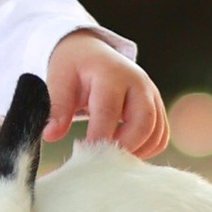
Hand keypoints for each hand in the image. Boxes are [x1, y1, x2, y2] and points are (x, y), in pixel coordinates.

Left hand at [45, 35, 167, 156]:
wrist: (91, 53)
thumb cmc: (74, 68)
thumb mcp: (59, 80)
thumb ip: (57, 107)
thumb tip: (50, 135)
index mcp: (111, 74)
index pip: (109, 110)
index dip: (99, 136)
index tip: (86, 153)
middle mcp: (138, 83)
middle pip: (143, 122)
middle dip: (123, 146)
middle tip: (101, 158)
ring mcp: (151, 94)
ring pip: (156, 132)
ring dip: (136, 151)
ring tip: (110, 155)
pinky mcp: (157, 107)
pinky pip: (161, 136)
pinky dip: (146, 149)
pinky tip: (123, 150)